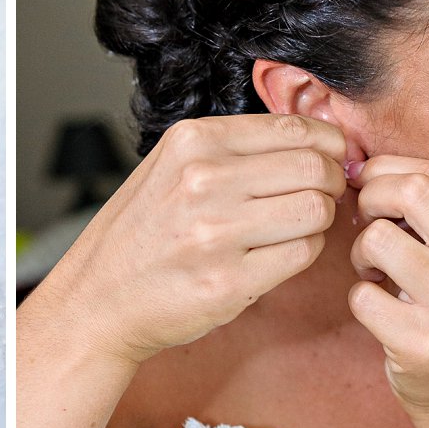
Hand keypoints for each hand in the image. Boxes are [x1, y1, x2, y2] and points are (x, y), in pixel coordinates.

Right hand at [43, 114, 345, 365]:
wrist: (97, 299)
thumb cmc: (142, 233)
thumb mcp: (172, 166)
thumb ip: (236, 149)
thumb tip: (319, 138)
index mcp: (192, 141)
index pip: (295, 128)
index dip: (328, 145)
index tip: (330, 160)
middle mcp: (203, 181)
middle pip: (314, 167)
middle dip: (331, 182)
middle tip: (321, 196)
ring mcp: (215, 234)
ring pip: (316, 210)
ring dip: (319, 220)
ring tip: (295, 226)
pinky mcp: (228, 282)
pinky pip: (301, 254)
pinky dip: (301, 252)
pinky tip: (276, 254)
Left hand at [346, 155, 428, 421]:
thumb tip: (358, 160)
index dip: (386, 171)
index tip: (370, 189)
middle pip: (411, 191)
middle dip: (371, 198)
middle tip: (367, 223)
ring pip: (378, 240)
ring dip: (361, 252)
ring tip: (375, 271)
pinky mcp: (424, 345)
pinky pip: (361, 296)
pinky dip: (360, 298)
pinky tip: (380, 308)